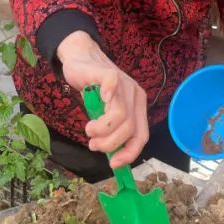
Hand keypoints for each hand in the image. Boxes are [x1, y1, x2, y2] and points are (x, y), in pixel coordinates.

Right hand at [57, 31, 148, 168]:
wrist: (81, 59)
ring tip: (89, 131)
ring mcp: (123, 83)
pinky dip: (104, 100)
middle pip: (130, 129)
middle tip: (94, 144)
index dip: (129, 153)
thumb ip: (112, 130)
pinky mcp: (108, 73)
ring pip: (120, 115)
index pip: (142, 136)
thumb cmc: (94, 90)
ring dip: (101, 130)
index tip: (113, 164)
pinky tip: (93, 108)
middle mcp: (135, 95)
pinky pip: (112, 86)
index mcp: (138, 106)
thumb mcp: (105, 113)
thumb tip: (113, 158)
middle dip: (110, 144)